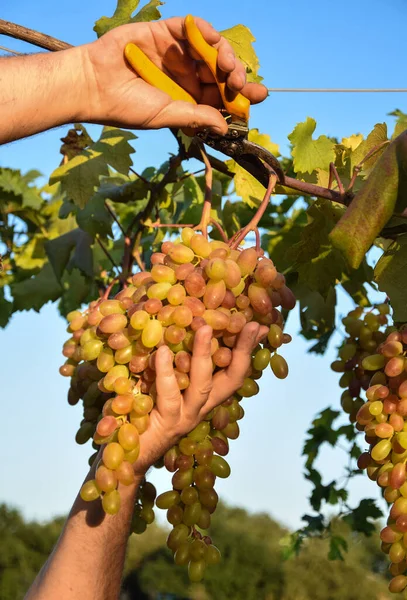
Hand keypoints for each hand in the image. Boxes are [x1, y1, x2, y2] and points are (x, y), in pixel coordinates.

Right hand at [80, 16, 267, 133]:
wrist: (94, 85)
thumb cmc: (126, 106)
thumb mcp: (167, 116)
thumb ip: (196, 117)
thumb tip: (225, 128)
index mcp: (188, 98)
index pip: (221, 95)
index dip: (241, 95)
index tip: (259, 96)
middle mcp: (186, 75)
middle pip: (221, 72)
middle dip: (237, 76)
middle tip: (241, 84)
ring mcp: (176, 52)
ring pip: (212, 49)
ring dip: (225, 56)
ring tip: (229, 67)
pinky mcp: (164, 32)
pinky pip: (192, 27)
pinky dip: (206, 32)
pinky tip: (215, 42)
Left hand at [132, 322, 267, 476]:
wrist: (124, 453)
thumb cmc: (140, 410)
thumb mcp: (160, 380)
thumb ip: (172, 359)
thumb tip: (173, 324)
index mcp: (205, 396)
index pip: (234, 371)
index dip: (247, 350)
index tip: (260, 326)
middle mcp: (201, 407)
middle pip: (231, 379)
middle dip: (243, 351)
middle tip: (250, 325)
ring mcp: (185, 416)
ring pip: (202, 385)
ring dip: (205, 355)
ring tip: (205, 328)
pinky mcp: (165, 422)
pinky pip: (168, 394)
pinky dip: (166, 371)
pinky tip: (163, 351)